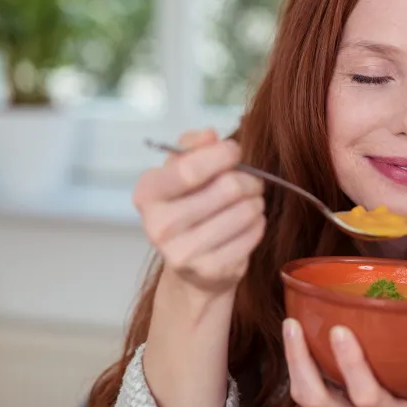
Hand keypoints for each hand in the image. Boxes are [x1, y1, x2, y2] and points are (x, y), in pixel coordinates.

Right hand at [133, 128, 265, 295]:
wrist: (190, 265)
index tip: (234, 151)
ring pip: (246, 211)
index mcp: (148, 193)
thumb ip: (193, 145)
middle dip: (249, 179)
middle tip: (251, 181)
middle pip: (228, 188)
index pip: (190, 169)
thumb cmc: (188, 205)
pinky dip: (258, 223)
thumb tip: (209, 135)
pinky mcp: (212, 271)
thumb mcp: (181, 169)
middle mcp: (159, 226)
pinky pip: (253, 234)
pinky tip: (247, 224)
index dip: (222, 154)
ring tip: (248, 202)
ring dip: (255, 201)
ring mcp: (184, 253)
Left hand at [283, 318, 406, 406]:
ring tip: (292, 327)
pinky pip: (313, 403)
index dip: (350, 364)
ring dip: (295, 364)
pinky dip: (304, 374)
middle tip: (294, 323)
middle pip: (317, 399)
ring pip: (308, 401)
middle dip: (299, 359)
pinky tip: (304, 347)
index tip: (340, 329)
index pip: (367, 397)